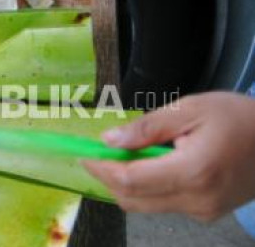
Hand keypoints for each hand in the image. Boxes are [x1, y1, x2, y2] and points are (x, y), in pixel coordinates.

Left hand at [83, 92, 254, 221]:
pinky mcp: (207, 213)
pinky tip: (151, 164)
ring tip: (124, 155)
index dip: (101, 170)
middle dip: (108, 179)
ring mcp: (203, 211)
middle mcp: (197, 199)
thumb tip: (110, 141)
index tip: (82, 155)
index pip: (130, 180)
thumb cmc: (240, 119)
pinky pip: (165, 204)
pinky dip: (148, 187)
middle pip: (133, 199)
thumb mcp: (191, 109)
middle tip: (95, 155)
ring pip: (146, 205)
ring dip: (128, 183)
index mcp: (193, 172)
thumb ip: (147, 128)